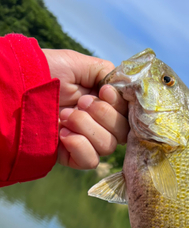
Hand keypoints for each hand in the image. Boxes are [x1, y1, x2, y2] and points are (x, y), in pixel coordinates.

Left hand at [43, 49, 128, 169]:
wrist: (18, 88)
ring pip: (108, 147)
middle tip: (80, 102)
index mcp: (104, 103)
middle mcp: (98, 123)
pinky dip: (79, 146)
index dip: (121, 106)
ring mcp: (85, 141)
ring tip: (64, 115)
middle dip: (103, 115)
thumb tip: (127, 88)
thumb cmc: (46, 72)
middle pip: (122, 133)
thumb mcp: (80, 64)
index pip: (129, 114)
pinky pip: (91, 161)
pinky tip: (62, 133)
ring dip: (87, 127)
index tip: (104, 92)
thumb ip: (108, 74)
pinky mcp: (71, 156)